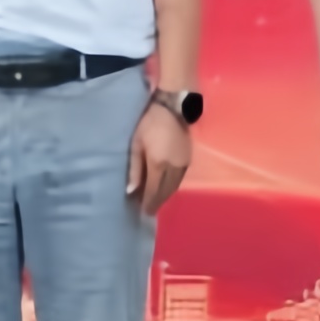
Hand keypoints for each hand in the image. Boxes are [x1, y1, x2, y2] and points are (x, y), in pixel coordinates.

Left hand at [125, 93, 194, 212]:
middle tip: (148, 210)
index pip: (154, 191)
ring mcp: (183, 164)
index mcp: (159, 165)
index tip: (143, 212)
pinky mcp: (188, 159)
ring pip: (174, 187)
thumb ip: (134, 168)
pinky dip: (172, 187)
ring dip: (165, 196)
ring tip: (155, 201)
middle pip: (165, 192)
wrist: (173, 107)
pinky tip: (165, 188)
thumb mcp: (136, 144)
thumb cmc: (149, 123)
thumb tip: (131, 190)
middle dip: (157, 202)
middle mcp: (173, 168)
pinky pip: (179, 179)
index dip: (148, 203)